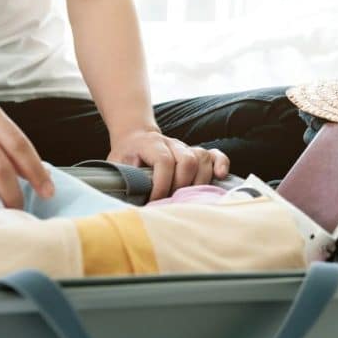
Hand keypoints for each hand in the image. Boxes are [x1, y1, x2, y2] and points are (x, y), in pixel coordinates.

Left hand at [108, 129, 229, 199]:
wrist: (135, 138)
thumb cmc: (127, 156)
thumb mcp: (117, 165)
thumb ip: (123, 177)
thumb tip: (127, 198)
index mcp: (150, 144)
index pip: (164, 161)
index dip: (162, 183)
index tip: (155, 200)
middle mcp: (172, 144)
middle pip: (187, 160)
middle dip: (181, 185)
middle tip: (172, 200)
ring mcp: (186, 147)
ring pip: (202, 158)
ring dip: (198, 181)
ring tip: (189, 197)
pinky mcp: (196, 153)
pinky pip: (215, 154)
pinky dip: (221, 164)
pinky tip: (220, 176)